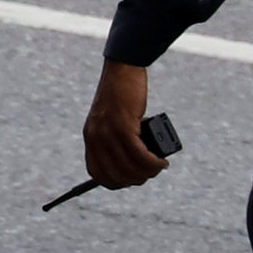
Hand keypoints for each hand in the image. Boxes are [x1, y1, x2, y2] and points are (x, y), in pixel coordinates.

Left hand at [82, 59, 164, 188]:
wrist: (122, 69)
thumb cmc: (122, 94)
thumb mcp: (112, 119)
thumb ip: (115, 138)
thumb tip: (131, 162)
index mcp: (91, 137)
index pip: (97, 173)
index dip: (116, 182)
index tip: (132, 180)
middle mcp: (96, 137)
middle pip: (115, 174)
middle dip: (136, 179)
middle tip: (151, 173)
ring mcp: (108, 132)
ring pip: (129, 167)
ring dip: (148, 172)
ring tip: (159, 166)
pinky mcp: (123, 125)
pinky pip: (138, 155)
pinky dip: (152, 162)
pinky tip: (161, 162)